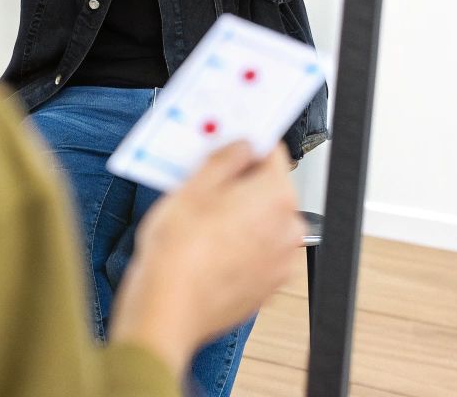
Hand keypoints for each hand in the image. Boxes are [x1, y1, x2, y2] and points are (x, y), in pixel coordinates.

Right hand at [109, 144, 302, 372]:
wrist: (168, 310)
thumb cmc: (177, 253)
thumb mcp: (193, 186)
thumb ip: (225, 157)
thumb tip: (241, 146)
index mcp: (276, 197)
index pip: (272, 152)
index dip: (244, 146)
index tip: (225, 148)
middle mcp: (288, 229)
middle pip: (269, 189)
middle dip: (240, 184)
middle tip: (203, 187)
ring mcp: (280, 262)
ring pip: (262, 221)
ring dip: (240, 216)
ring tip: (200, 223)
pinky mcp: (267, 286)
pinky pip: (258, 251)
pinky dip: (239, 245)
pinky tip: (207, 247)